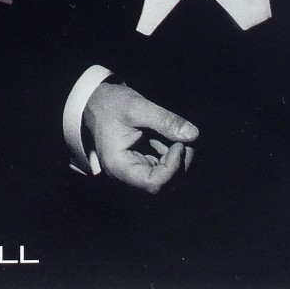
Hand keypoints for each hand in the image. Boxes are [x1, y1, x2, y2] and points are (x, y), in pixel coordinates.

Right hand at [82, 81, 198, 192]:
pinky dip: (171, 154)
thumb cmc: (110, 104)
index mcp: (118, 166)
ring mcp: (134, 173)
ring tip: (174, 133)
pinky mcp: (141, 166)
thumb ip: (165, 120)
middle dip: (180, 164)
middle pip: (163, 186)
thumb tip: (194, 135)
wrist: (95, 102)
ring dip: (178, 159)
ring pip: (167, 179)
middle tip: (184, 137)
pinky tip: (167, 136)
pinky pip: (163, 169)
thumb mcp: (137, 106)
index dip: (173, 168)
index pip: (154, 184)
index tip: (179, 144)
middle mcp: (125, 176)